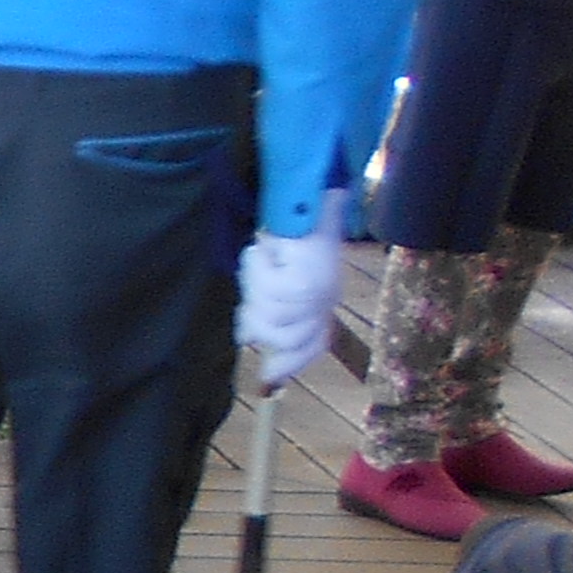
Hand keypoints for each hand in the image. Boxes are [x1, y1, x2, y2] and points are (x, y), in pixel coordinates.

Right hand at [237, 192, 348, 376]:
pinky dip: (258, 273)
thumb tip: (245, 339)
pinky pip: (268, 298)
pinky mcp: (306, 284)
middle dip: (258, 322)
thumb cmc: (287, 228)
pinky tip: (264, 252)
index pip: (313, 344)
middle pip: (285, 340)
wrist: (302, 193)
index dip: (291, 363)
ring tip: (260, 262)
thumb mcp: (275, 274)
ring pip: (272, 321)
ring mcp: (319, 292)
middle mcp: (326, 298)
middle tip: (249, 295)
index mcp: (322, 297)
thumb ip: (267, 306)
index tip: (268, 380)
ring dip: (255, 289)